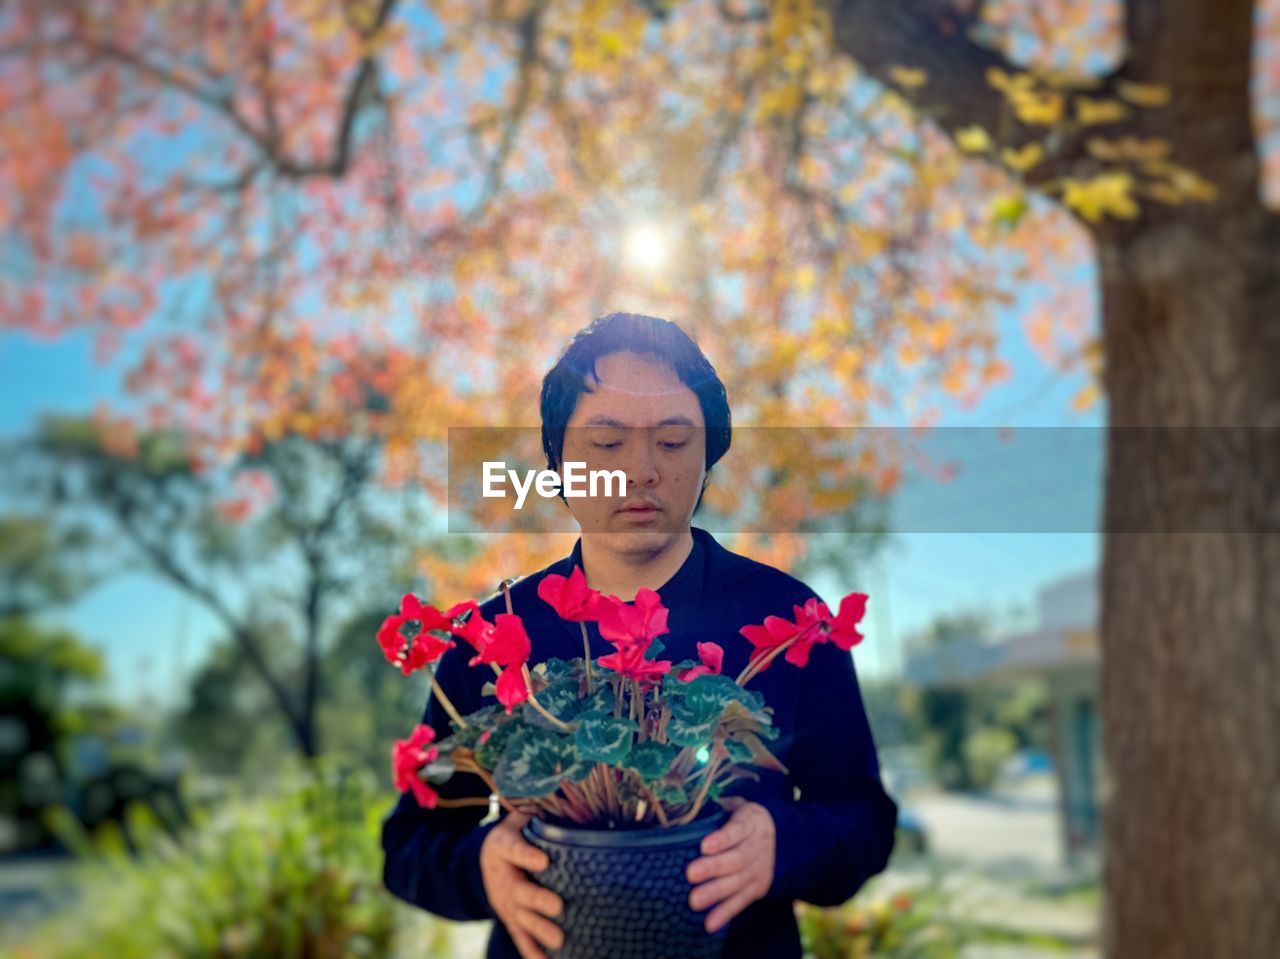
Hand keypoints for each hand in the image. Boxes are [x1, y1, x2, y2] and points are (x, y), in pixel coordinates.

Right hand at [480, 811, 564, 958]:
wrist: (485, 860)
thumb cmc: (515, 834)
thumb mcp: (517, 818)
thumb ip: (535, 813)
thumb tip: (566, 795)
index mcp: (502, 847)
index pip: (513, 849)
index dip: (526, 855)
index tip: (544, 861)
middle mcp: (501, 876)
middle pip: (518, 890)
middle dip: (537, 900)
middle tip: (558, 906)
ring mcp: (504, 901)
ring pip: (521, 918)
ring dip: (539, 930)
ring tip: (560, 940)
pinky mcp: (510, 919)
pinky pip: (519, 936)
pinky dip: (531, 951)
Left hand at [686, 797, 775, 932]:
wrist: (785, 839)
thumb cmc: (748, 820)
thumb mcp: (741, 805)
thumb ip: (722, 806)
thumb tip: (695, 801)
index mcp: (751, 823)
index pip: (736, 830)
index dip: (722, 838)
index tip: (705, 845)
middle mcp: (756, 848)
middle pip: (735, 859)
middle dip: (713, 868)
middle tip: (691, 873)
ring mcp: (758, 870)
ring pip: (736, 883)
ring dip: (715, 893)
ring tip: (694, 901)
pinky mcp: (756, 889)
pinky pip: (741, 902)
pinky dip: (725, 913)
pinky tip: (709, 924)